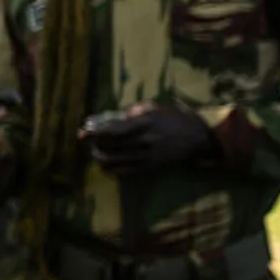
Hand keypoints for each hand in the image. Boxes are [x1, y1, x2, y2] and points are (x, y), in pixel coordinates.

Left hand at [81, 104, 215, 176]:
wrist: (196, 137)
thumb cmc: (173, 117)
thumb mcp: (154, 107)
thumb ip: (131, 111)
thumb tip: (109, 118)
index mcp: (144, 123)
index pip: (112, 130)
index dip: (94, 132)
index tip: (82, 132)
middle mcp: (144, 141)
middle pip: (110, 146)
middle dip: (94, 144)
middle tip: (87, 140)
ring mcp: (146, 156)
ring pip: (113, 161)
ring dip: (99, 157)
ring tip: (95, 151)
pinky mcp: (149, 167)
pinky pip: (123, 171)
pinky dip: (110, 168)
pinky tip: (104, 164)